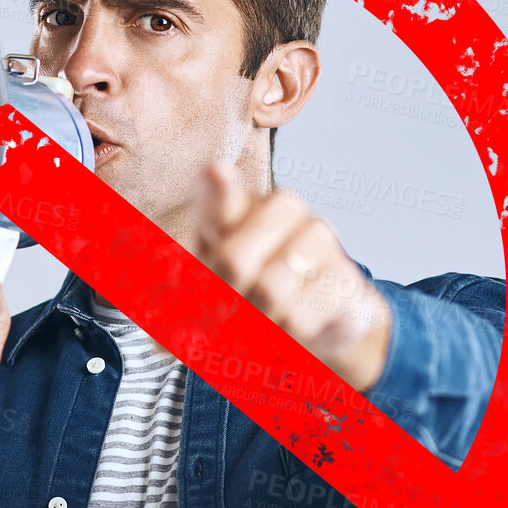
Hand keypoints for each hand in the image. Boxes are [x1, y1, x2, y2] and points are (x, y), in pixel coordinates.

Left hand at [193, 160, 391, 392]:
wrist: (317, 319)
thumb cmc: (250, 290)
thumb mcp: (204, 286)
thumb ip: (178, 287)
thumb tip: (161, 302)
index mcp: (235, 204)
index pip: (220, 189)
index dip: (218, 189)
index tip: (216, 173)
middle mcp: (280, 207)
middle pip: (232, 259)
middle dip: (222, 299)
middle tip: (227, 311)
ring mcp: (317, 235)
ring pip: (269, 291)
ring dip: (257, 320)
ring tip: (265, 315)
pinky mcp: (345, 274)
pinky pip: (298, 316)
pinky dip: (287, 334)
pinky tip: (294, 322)